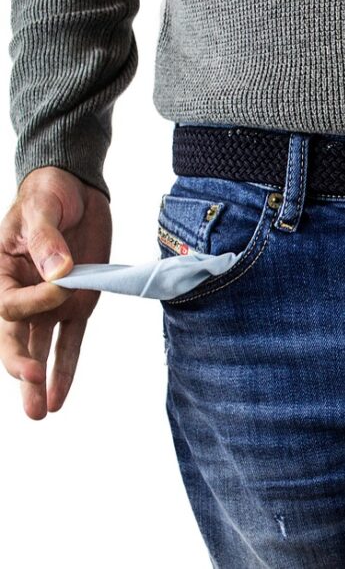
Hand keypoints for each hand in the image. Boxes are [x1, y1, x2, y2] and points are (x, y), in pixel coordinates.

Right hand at [0, 166, 111, 418]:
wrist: (74, 191)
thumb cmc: (48, 196)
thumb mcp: (42, 209)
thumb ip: (47, 240)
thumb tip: (59, 271)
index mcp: (1, 272)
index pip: (11, 303)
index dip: (35, 301)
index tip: (60, 287)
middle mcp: (21, 294)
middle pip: (15, 336)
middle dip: (20, 363)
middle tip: (28, 383)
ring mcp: (49, 304)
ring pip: (39, 348)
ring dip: (38, 381)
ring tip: (39, 413)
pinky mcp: (77, 306)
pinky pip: (70, 343)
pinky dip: (65, 369)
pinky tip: (58, 396)